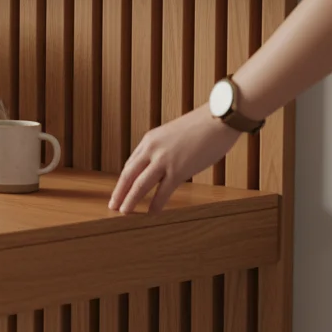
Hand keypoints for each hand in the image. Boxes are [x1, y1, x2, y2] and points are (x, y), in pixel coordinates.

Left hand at [109, 108, 240, 213]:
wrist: (219, 118)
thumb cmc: (203, 125)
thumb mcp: (174, 134)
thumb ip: (165, 149)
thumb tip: (164, 163)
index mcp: (150, 140)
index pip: (131, 164)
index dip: (124, 180)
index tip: (120, 190)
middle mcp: (152, 149)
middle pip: (128, 175)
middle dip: (119, 192)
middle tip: (112, 205)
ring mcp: (164, 160)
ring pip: (140, 185)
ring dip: (130, 200)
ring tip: (124, 212)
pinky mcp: (179, 170)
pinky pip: (163, 191)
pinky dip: (156, 205)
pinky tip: (152, 213)